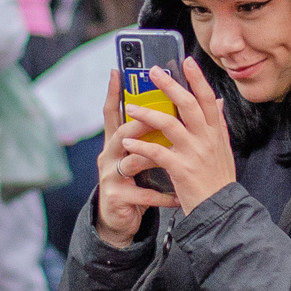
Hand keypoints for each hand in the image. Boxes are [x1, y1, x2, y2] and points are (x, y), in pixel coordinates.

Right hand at [93, 72, 178, 247]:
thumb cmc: (136, 181)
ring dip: (153, 157)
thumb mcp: (142, 154)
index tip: (117, 71)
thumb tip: (180, 101)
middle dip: (140, 122)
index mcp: (117, 142)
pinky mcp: (117, 198)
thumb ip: (155, 131)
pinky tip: (178, 197)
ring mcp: (111, 177)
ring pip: (131, 161)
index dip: (113, 93)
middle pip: (121, 133)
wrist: (121, 219)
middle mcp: (109, 156)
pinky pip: (143, 194)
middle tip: (158, 114)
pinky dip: (162, 196)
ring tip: (172, 156)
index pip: (113, 113)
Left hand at [117, 57, 238, 215]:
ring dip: (147, 114)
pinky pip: (157, 153)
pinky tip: (128, 143)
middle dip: (169, 85)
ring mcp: (195, 153)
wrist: (221, 210)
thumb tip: (218, 102)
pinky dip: (140, 147)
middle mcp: (207, 139)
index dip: (198, 79)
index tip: (187, 61)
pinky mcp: (181, 169)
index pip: (209, 99)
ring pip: (169, 124)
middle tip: (153, 72)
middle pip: (188, 104)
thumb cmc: (218, 180)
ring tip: (131, 108)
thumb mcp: (223, 149)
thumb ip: (219, 124)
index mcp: (216, 132)